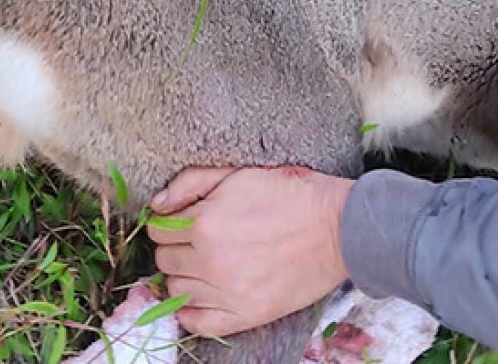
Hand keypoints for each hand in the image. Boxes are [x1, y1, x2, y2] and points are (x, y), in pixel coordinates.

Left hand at [146, 166, 353, 336]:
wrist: (340, 228)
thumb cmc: (293, 195)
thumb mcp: (240, 174)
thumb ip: (191, 182)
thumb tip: (156, 205)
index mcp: (205, 223)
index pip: (158, 229)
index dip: (170, 222)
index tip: (186, 220)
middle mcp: (210, 261)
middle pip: (164, 260)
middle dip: (176, 247)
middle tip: (200, 240)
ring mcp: (227, 292)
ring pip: (177, 290)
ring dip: (185, 276)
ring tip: (208, 264)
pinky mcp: (246, 315)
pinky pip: (197, 323)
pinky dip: (191, 312)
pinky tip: (203, 296)